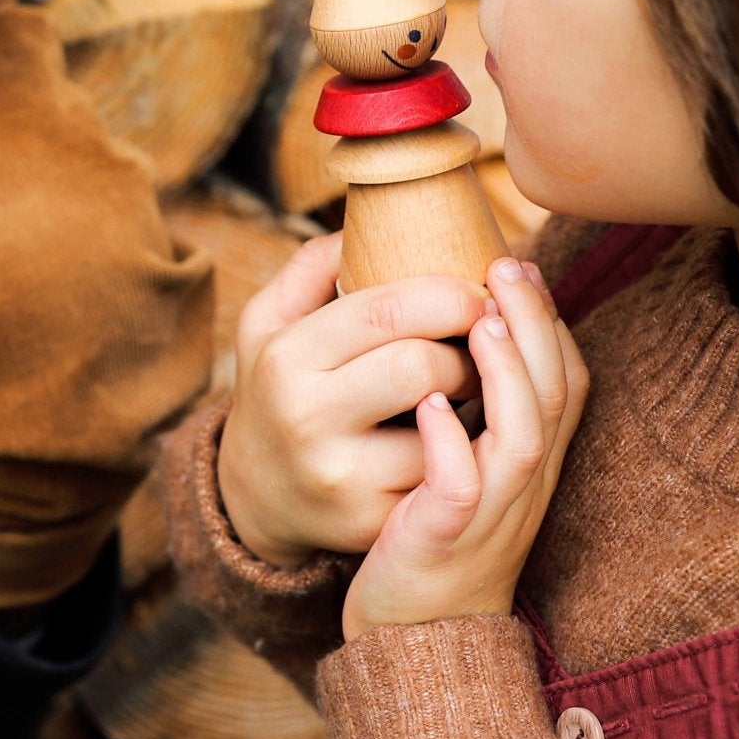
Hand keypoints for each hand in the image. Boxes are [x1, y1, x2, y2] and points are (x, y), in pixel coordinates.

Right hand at [217, 234, 489, 568]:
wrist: (253, 496)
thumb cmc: (277, 388)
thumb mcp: (268, 322)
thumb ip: (313, 265)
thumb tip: (376, 215)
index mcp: (286, 356)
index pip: (385, 310)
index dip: (449, 294)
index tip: (479, 288)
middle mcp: (306, 419)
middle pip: (423, 368)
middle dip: (471, 346)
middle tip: (486, 338)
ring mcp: (341, 477)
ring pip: (446, 428)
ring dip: (479, 400)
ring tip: (477, 381)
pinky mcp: (372, 523)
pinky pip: (448, 477)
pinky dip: (467, 448)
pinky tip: (465, 431)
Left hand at [341, 258, 587, 640]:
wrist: (416, 644)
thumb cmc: (433, 542)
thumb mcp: (473, 473)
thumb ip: (483, 417)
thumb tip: (470, 338)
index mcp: (530, 464)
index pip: (568, 383)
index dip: (550, 324)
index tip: (519, 267)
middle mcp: (522, 486)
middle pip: (556, 396)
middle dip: (535, 325)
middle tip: (506, 264)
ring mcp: (488, 514)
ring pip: (523, 437)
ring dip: (506, 374)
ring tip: (478, 320)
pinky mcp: (444, 540)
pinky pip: (459, 488)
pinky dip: (450, 443)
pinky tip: (429, 405)